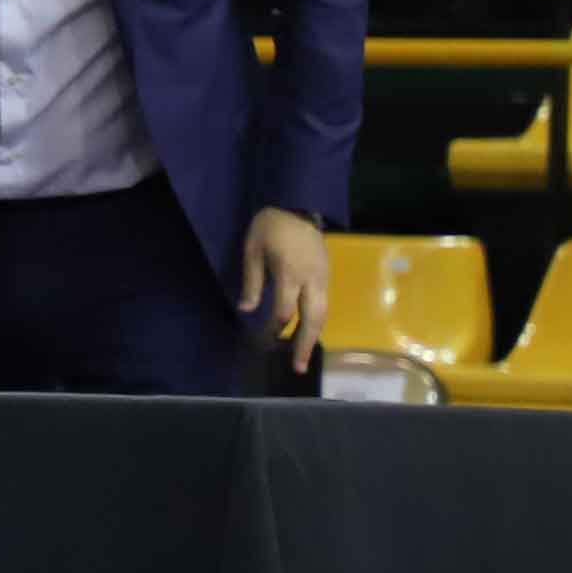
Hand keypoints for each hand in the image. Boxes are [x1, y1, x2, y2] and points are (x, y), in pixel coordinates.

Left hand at [241, 209, 330, 372]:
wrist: (298, 204)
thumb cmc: (270, 226)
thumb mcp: (252, 250)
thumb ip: (251, 282)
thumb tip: (245, 310)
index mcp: (290, 274)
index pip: (284, 311)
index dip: (272, 330)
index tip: (261, 342)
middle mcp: (312, 280)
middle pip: (313, 319)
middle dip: (305, 345)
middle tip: (299, 368)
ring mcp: (323, 278)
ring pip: (322, 314)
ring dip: (313, 336)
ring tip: (304, 357)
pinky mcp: (326, 275)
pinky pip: (323, 304)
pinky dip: (316, 322)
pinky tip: (308, 333)